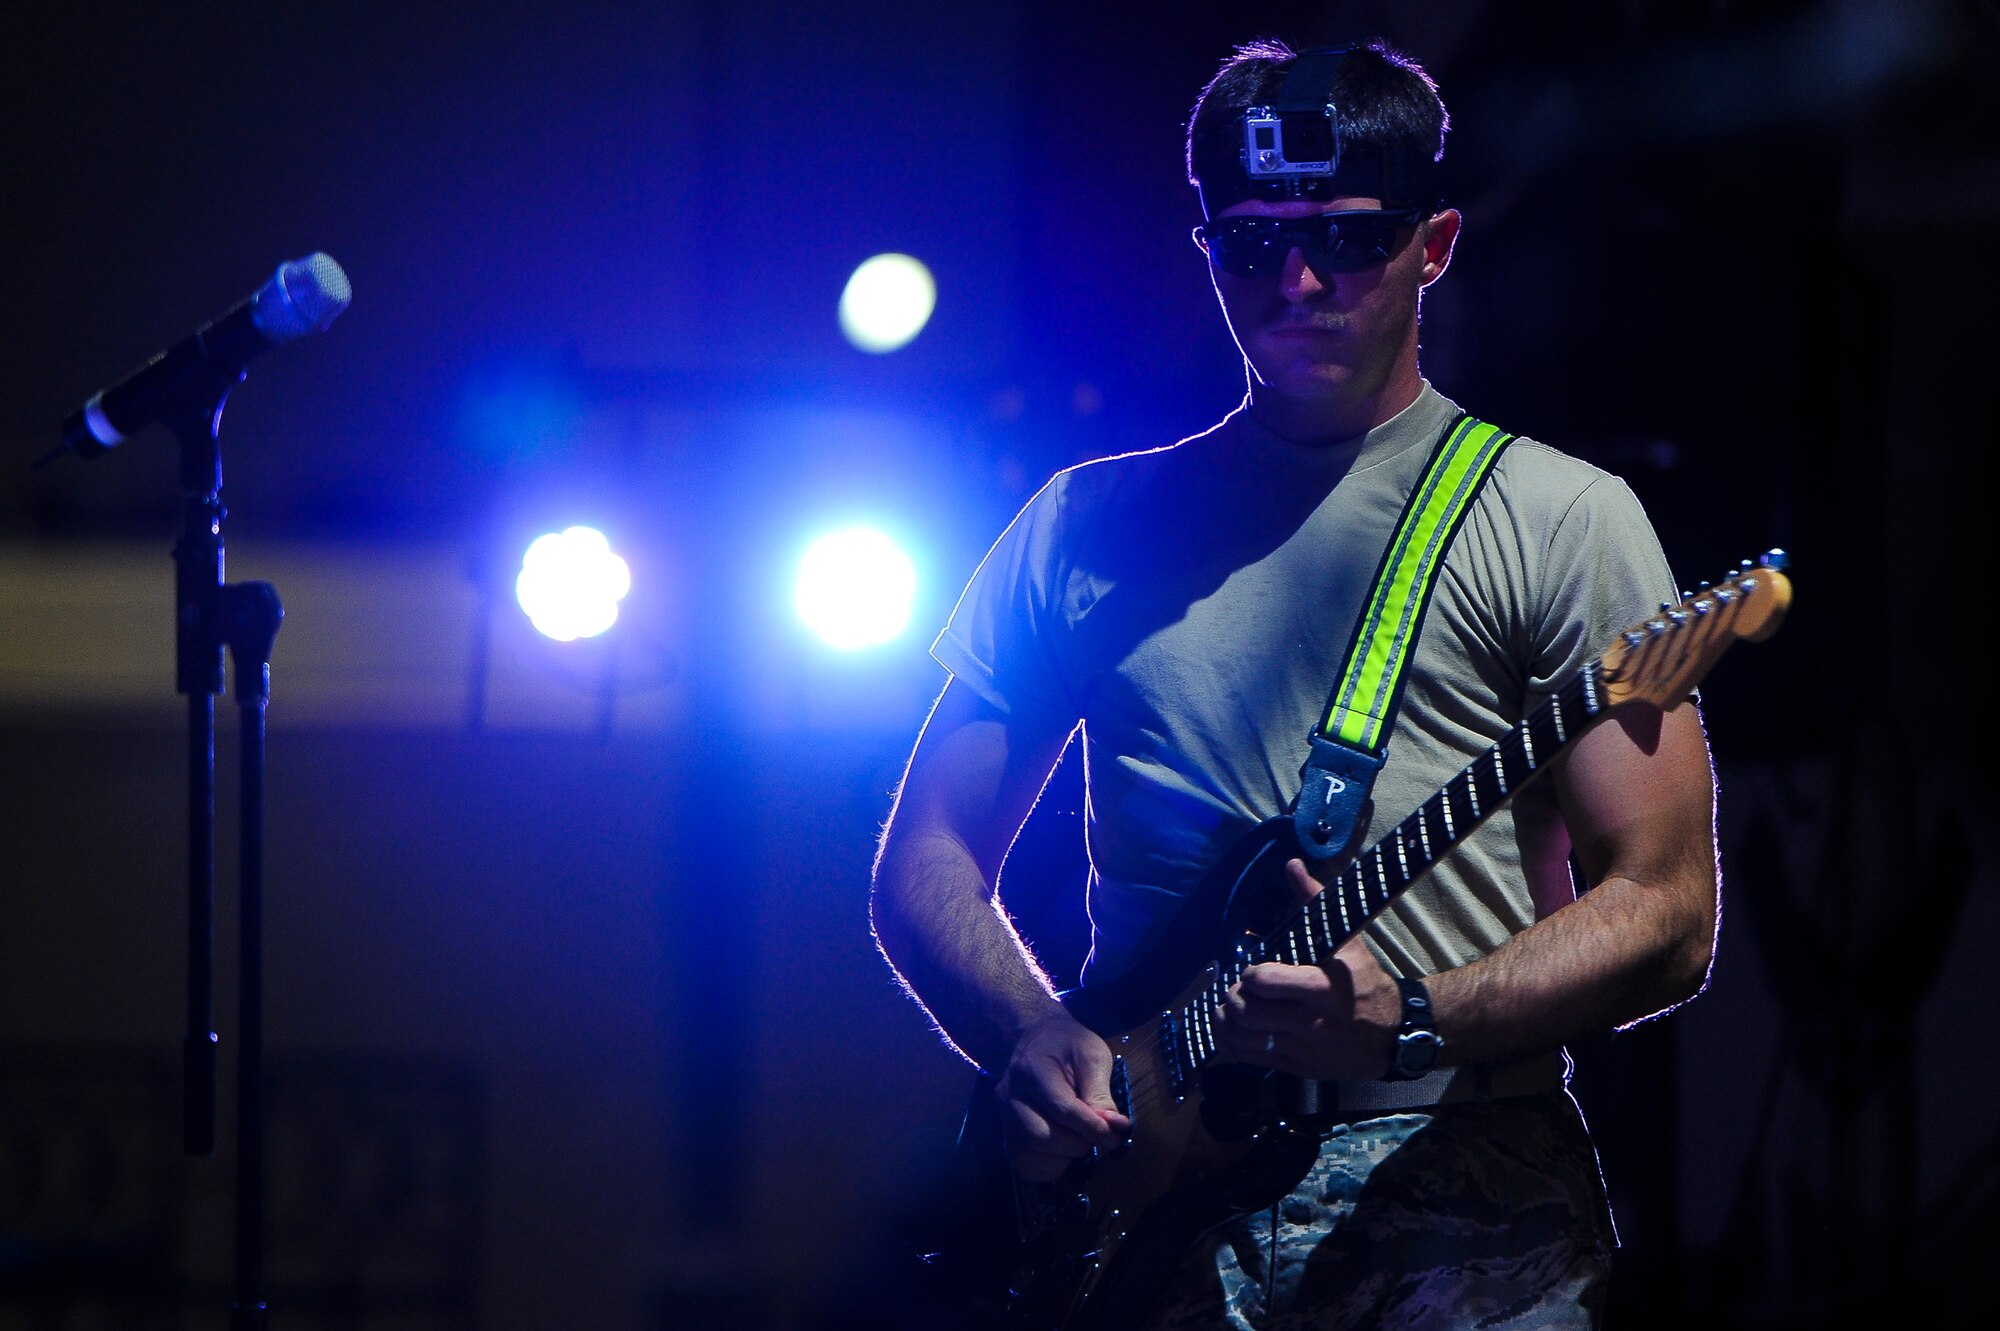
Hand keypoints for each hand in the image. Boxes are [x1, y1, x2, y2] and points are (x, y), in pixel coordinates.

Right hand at [993, 1011, 1131, 1182]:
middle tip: (1097, 1136)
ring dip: (1062, 1157)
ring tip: (1079, 1141)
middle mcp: (1011, 1094)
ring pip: (1027, 1153)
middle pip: (1041, 1136)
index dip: (1091, 1127)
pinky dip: (1045, 1167)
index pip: (1061, 1109)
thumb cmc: (1068, 1043)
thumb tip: (1115, 1127)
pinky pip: (1020, 1161)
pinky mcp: (1005, 1129)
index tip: (1114, 1136)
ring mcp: (1003, 1114)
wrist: (1036, 1036)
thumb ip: (1101, 1092)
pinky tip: (1063, 1154)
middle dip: (1077, 1143)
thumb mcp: (1092, 1055)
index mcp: (1032, 1068)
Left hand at [1213, 858, 1403, 1078]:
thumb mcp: (1348, 942)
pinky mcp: (1294, 1068)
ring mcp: (1299, 1049)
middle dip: (1234, 996)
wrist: (1393, 1035)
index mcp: (1319, 988)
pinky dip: (1231, 1043)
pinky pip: (1248, 1058)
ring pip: (1241, 1038)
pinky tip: (1232, 1030)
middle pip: (1246, 1011)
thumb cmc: (1366, 983)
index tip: (1251, 971)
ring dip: (1226, 1021)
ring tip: (1228, 1008)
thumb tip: (1292, 865)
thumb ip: (1315, 903)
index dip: (1250, 974)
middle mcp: (1307, 1022)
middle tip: (1238, 990)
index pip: (1263, 981)